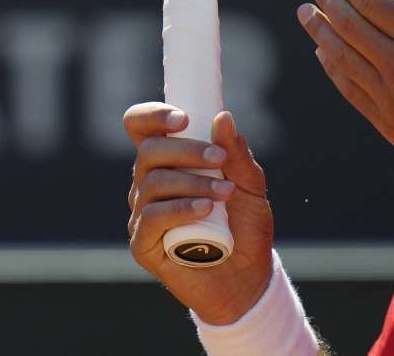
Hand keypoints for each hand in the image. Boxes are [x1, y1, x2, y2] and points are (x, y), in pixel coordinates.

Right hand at [123, 104, 274, 324]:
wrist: (248, 276)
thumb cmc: (245, 226)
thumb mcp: (251, 185)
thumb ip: (237, 154)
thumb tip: (223, 116)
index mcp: (170, 162)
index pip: (142, 128)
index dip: (153, 116)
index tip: (183, 119)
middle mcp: (149, 184)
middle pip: (149, 151)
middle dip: (186, 150)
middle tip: (218, 159)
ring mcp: (143, 213)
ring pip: (152, 182)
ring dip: (193, 181)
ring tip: (226, 192)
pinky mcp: (143, 244)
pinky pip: (152, 218)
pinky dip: (180, 208)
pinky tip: (205, 209)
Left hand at [299, 0, 393, 184]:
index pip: (374, 3)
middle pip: (350, 25)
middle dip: (328, 0)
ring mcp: (388, 96)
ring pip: (342, 56)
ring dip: (320, 31)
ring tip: (306, 13)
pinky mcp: (385, 121)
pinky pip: (349, 89)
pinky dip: (332, 68)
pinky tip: (324, 55)